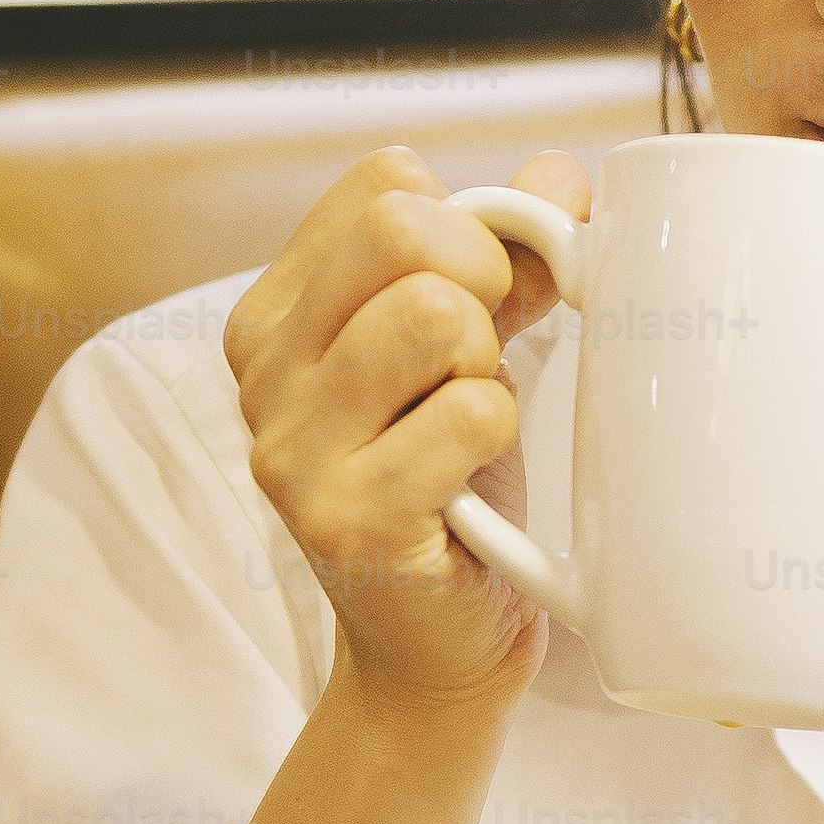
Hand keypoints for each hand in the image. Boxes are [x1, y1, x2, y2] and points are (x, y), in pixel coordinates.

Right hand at [224, 146, 588, 712]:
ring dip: (489, 369)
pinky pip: (470, 414)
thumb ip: (506, 256)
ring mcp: (294, 449)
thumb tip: (560, 176)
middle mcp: (263, 373)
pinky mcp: (348, 519)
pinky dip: (499, 437)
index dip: (468, 224)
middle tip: (481, 364)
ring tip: (468, 427)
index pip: (385, 180)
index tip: (483, 300)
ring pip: (438, 315)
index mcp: (276, 313)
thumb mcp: (471, 352)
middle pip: (405, 230)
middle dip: (483, 283)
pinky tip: (471, 483)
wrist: (439, 647)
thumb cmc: (452, 487)